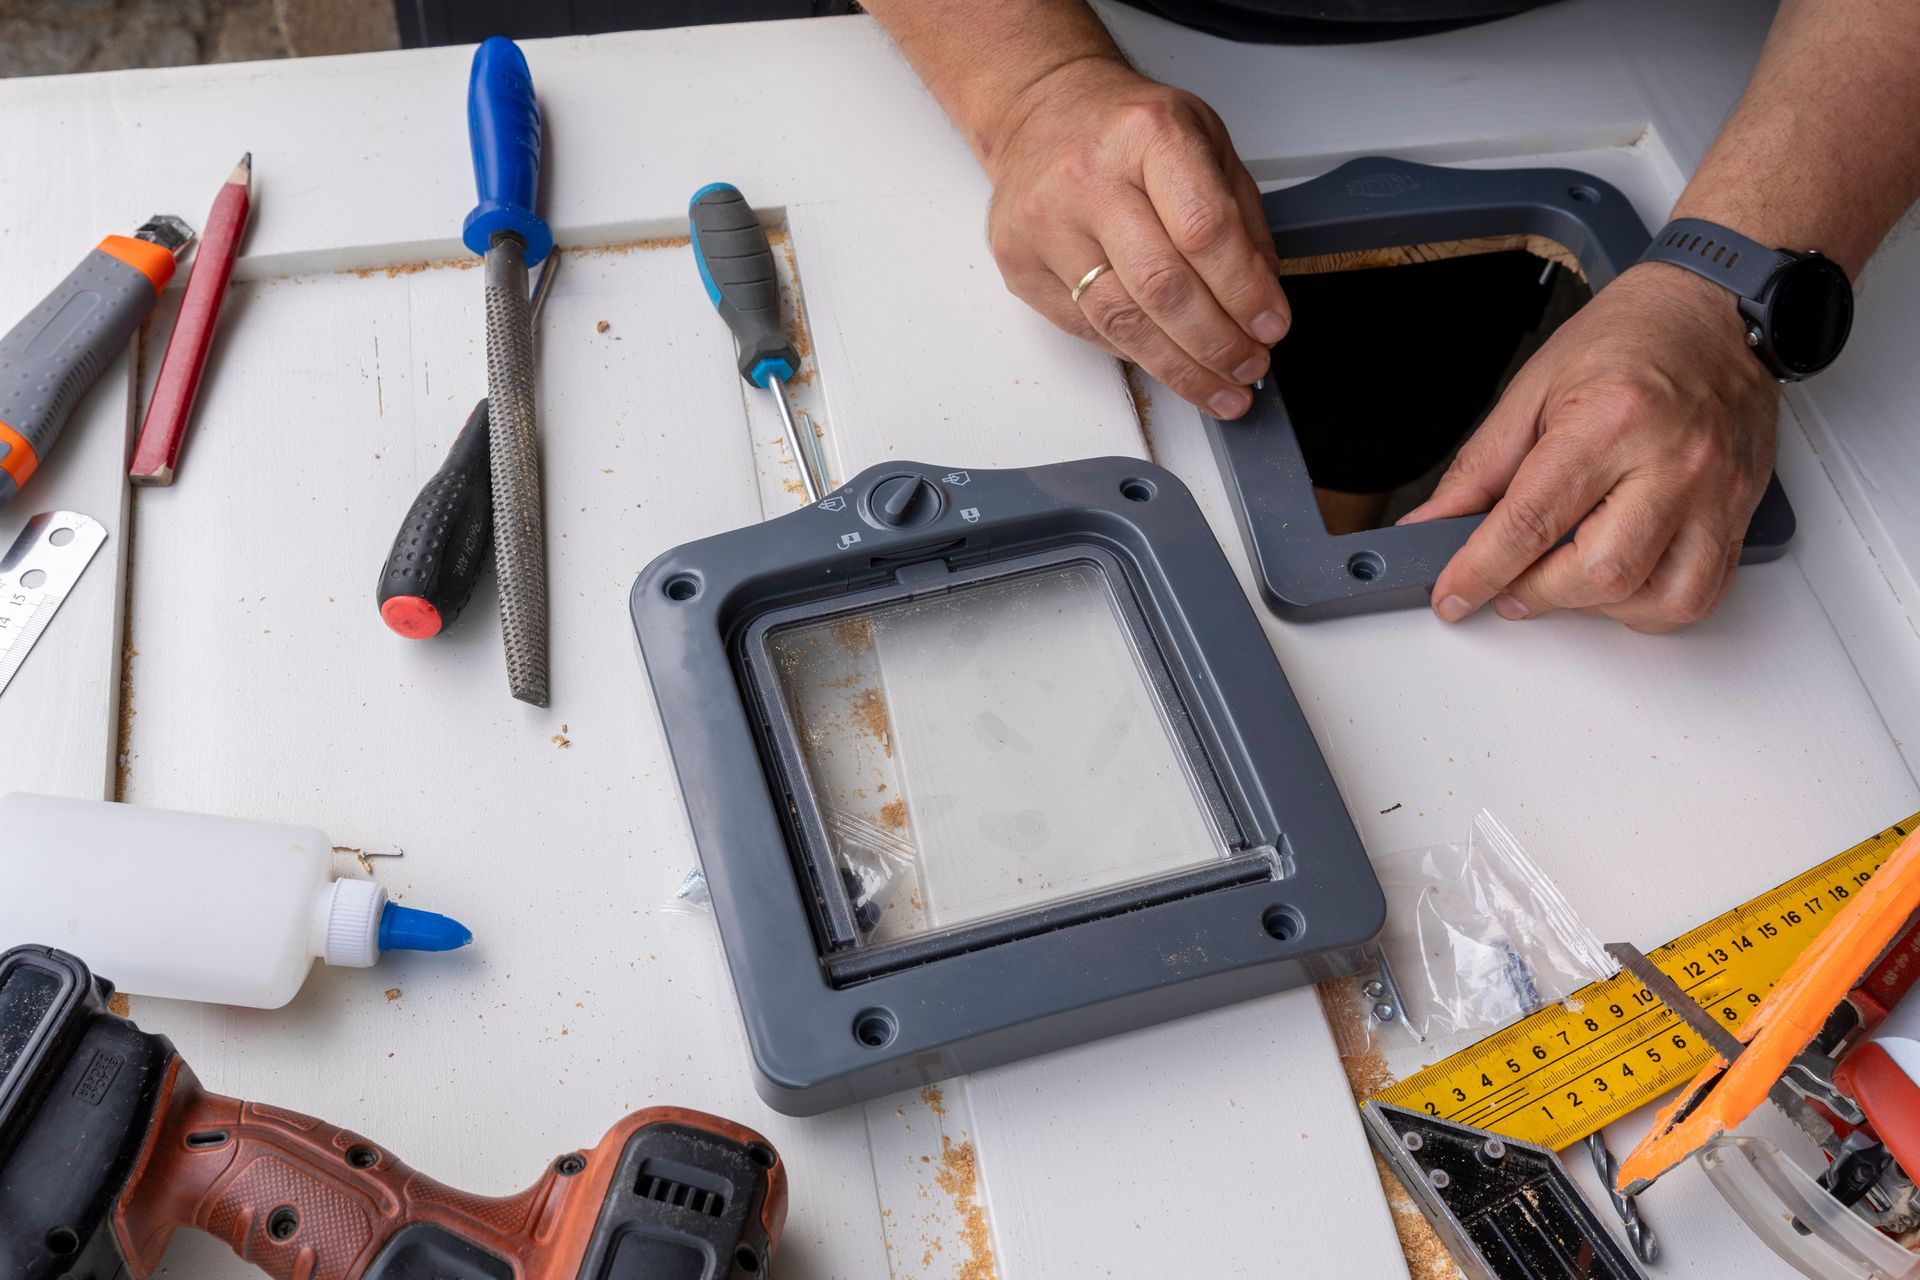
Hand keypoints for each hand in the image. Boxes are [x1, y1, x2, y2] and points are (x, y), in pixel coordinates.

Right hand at [982, 56, 1289, 418]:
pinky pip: (1086, 328)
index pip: (1204, 231)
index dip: (1243, 292)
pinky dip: (1134, 353)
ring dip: (1178, 367)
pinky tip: (1165, 361)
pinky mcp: (1019, 262)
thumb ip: (1240, 217)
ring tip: (1217, 387)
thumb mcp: (1204, 141)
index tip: (1269, 327)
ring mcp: (1045, 223)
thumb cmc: (1126, 129)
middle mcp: (1088, 177)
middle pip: (1161, 287)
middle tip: (1247, 368)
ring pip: (1120, 320)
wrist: (1040, 113)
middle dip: (1215, 343)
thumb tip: (1260, 303)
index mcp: (1147, 134)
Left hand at [1398, 265, 1780, 632]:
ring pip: (1657, 599)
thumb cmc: (1630, 338)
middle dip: (1538, 592)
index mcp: (1611, 420)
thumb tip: (1434, 523)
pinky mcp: (1740, 513)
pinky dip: (1649, 605)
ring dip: (1595, 606)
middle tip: (1508, 581)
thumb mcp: (1533, 389)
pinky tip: (1617, 582)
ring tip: (1563, 576)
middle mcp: (1673, 462)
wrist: (1716, 311)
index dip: (1481, 570)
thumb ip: (1480, 468)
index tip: (1453, 596)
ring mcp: (1716, 493)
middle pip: (1600, 572)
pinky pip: (1700, 594)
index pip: (1532, 521)